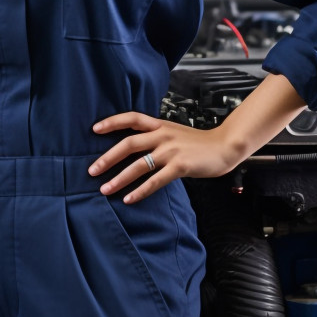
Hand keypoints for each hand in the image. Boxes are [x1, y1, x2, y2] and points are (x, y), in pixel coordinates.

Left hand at [88, 113, 238, 203]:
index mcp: (159, 125)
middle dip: (107, 158)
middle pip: (129, 143)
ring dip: (119, 178)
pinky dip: (140, 191)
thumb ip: (155, 137)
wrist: (224, 146)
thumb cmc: (197, 143)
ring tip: (105, 189)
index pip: (132, 118)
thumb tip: (132, 148)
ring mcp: (171, 151)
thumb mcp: (173, 133)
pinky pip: (155, 181)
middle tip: (92, 171)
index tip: (94, 129)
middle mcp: (162, 135)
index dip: (112, 122)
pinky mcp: (180, 166)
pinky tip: (129, 199)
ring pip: (139, 165)